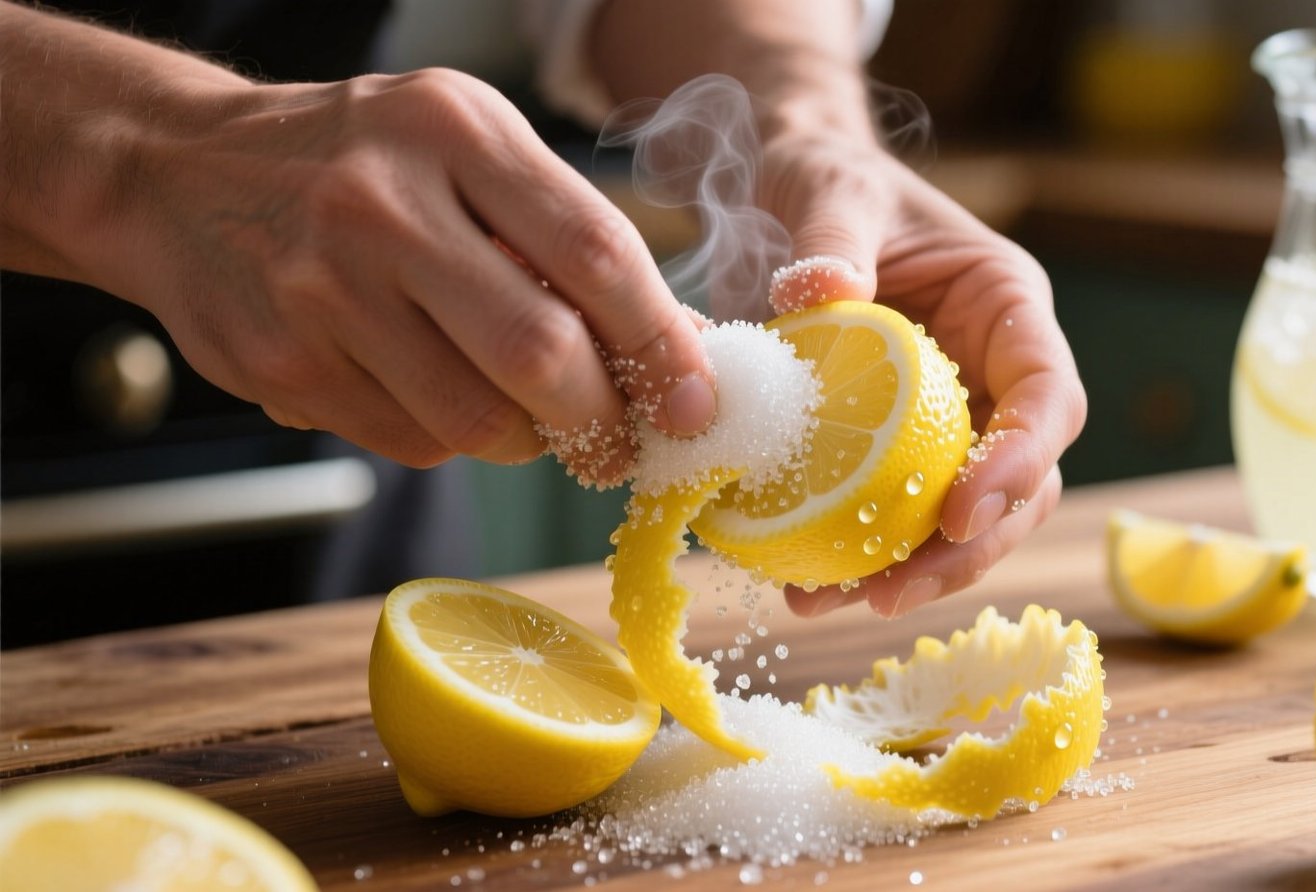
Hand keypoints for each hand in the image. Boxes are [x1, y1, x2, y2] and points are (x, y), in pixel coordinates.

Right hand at [127, 70, 722, 477]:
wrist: (177, 174)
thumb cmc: (359, 163)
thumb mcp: (464, 148)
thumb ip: (565, 232)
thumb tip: (680, 345)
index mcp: (455, 132)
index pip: (595, 252)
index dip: (662, 343)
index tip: (698, 402)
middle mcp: (384, 204)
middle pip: (539, 353)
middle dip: (602, 419)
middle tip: (621, 440)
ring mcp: (323, 288)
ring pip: (475, 418)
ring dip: (530, 442)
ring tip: (535, 421)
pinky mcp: (283, 362)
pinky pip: (411, 442)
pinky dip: (453, 440)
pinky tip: (442, 397)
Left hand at [764, 135, 1085, 617]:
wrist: (796, 197)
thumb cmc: (832, 182)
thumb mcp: (831, 192)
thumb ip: (831, 239)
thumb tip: (817, 292)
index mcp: (1011, 310)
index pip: (1048, 396)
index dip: (1021, 462)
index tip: (960, 512)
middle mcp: (996, 374)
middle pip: (1022, 483)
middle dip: (969, 548)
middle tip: (894, 594)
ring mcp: (952, 417)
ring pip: (964, 517)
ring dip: (912, 571)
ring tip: (830, 604)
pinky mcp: (898, 447)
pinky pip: (895, 512)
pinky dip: (860, 554)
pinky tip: (802, 585)